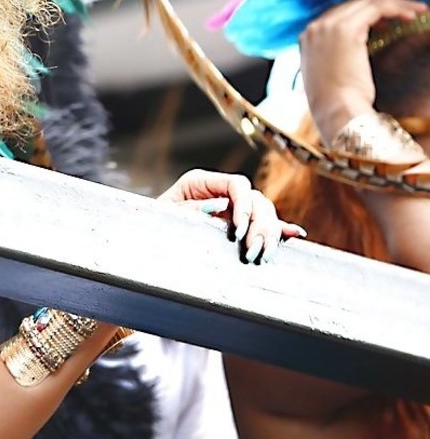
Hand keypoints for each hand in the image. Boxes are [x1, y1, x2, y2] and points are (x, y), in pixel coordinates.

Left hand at [158, 169, 306, 263]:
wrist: (144, 238)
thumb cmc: (151, 223)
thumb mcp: (166, 215)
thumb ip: (191, 211)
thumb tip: (219, 206)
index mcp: (201, 182)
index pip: (237, 185)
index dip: (244, 206)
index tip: (240, 231)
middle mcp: (219, 192)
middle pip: (255, 199)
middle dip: (259, 225)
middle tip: (252, 251)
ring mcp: (230, 208)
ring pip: (263, 213)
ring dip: (268, 234)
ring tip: (261, 256)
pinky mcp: (236, 225)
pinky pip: (262, 224)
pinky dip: (278, 229)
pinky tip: (293, 234)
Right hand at [300, 0, 427, 141]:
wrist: (336, 111)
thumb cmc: (336, 102)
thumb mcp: (330, 75)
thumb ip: (335, 56)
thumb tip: (355, 50)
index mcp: (308, 38)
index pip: (340, 14)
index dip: (367, 14)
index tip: (389, 21)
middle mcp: (315, 27)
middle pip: (354, 4)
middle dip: (384, 5)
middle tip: (408, 12)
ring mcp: (328, 26)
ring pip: (368, 2)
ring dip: (395, 4)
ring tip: (416, 11)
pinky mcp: (346, 28)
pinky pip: (376, 8)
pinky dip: (396, 8)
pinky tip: (412, 16)